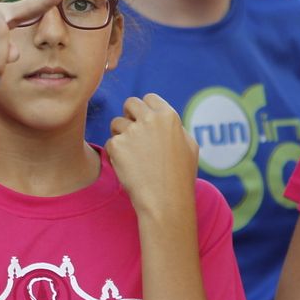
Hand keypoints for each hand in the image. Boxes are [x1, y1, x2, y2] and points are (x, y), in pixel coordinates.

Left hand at [104, 94, 198, 212]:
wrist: (165, 201)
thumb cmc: (180, 177)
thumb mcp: (189, 146)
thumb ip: (174, 127)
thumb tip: (161, 117)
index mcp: (168, 116)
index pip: (149, 98)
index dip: (146, 110)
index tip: (145, 122)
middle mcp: (149, 119)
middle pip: (130, 103)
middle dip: (129, 116)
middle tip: (134, 135)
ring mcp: (131, 131)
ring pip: (116, 123)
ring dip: (121, 136)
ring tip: (134, 157)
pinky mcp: (117, 145)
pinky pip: (110, 143)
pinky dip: (116, 154)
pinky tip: (128, 167)